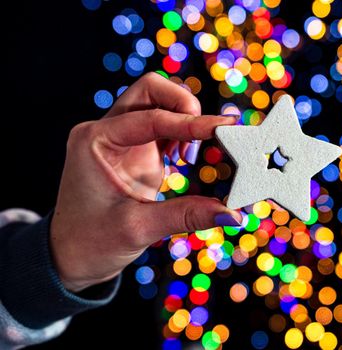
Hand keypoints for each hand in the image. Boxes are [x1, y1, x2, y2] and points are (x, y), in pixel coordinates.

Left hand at [50, 73, 241, 291]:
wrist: (71, 255)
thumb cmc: (91, 241)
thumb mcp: (139, 229)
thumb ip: (187, 215)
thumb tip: (231, 212)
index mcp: (95, 142)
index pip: (150, 118)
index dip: (190, 123)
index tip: (223, 128)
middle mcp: (106, 131)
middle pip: (151, 90)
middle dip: (184, 105)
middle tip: (206, 136)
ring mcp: (120, 138)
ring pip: (159, 102)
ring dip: (184, 118)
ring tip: (192, 153)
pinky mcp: (134, 150)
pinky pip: (162, 125)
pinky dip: (182, 132)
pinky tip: (186, 156)